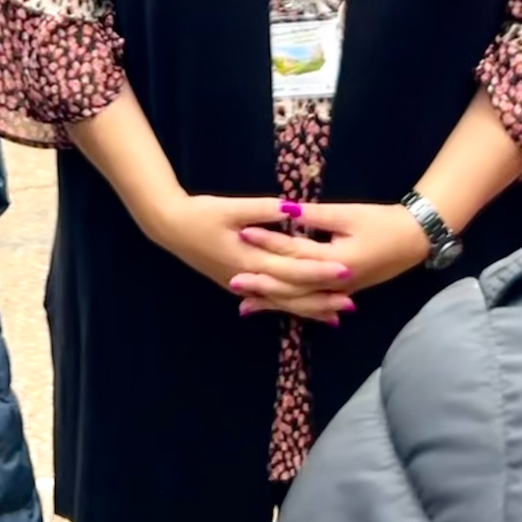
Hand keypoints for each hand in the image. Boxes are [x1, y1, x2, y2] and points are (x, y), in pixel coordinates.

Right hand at [147, 193, 336, 303]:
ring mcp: (241, 285)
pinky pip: (270, 300)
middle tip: (352, 303)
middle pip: (290, 294)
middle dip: (321, 299)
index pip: (292, 269)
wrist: (169, 227)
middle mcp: (247, 279)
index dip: (319, 270)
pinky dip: (289, 305)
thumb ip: (262, 209)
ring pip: (281, 302)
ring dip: (308, 308)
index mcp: (249, 259)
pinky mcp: (237, 284)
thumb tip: (292, 208)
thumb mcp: (230, 208)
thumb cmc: (200, 214)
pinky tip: (304, 308)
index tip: (345, 270)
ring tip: (336, 314)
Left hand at [234, 203, 432, 317]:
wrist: (414, 240)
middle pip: (292, 286)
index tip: (243, 234)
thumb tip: (284, 210)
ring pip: (300, 300)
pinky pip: (311, 301)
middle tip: (232, 281)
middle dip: (262, 285)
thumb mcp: (349, 214)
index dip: (268, 242)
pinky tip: (276, 305)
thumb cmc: (382, 223)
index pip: (294, 253)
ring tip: (244, 303)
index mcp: (336, 262)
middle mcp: (335, 283)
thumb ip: (316, 215)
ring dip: (273, 301)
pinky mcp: (341, 291)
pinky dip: (291, 304)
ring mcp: (339, 291)